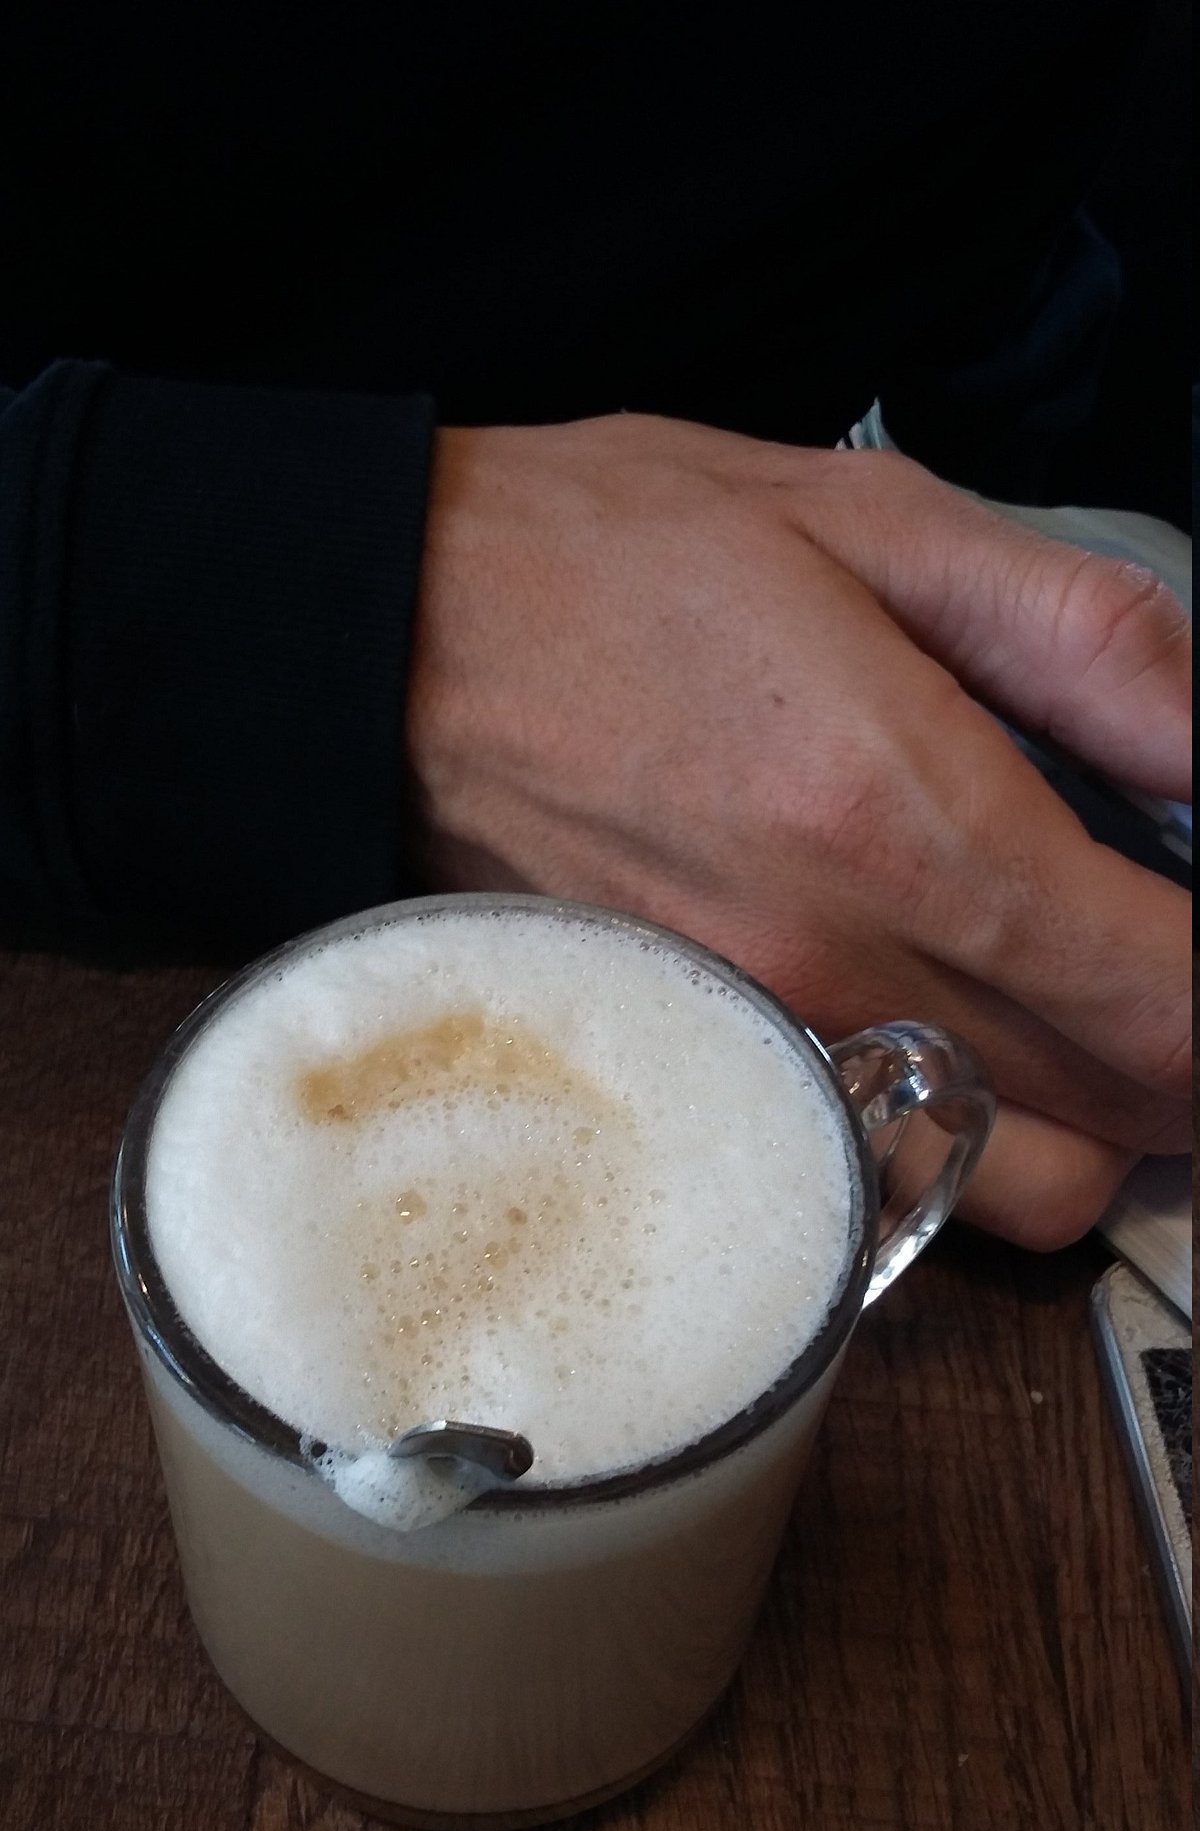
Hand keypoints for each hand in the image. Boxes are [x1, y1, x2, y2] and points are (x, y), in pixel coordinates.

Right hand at [407, 415, 1190, 1248]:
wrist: (380, 644)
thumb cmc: (607, 565)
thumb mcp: (876, 525)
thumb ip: (1088, 645)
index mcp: (911, 820)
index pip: (1169, 1002)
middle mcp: (839, 972)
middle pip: (1116, 1117)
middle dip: (1184, 1058)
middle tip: (1165, 961)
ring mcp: (759, 1050)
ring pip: (1009, 1189)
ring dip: (1087, 1121)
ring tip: (1070, 1010)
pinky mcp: (695, 1079)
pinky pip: (877, 1179)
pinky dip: (955, 1143)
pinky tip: (941, 1039)